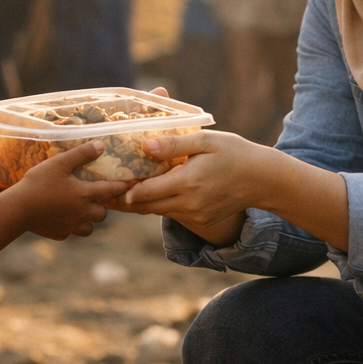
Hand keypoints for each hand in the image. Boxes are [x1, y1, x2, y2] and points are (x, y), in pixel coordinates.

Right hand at [7, 141, 128, 239]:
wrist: (18, 209)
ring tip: (81, 211)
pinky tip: (62, 219)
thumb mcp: (60, 163)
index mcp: (84, 194)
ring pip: (89, 228)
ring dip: (89, 220)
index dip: (121, 187)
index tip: (128, 185)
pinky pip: (71, 232)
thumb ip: (81, 154)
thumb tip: (101, 146)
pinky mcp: (59, 234)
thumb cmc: (38, 182)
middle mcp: (82, 213)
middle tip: (95, 199)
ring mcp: (70, 226)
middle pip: (102, 214)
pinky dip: (70, 227)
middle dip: (102, 207)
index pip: (110, 191)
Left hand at [118, 131, 268, 230]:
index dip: (121, 190)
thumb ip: (175, 144)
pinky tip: (147, 194)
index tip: (104, 182)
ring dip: (137, 204)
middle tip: (100, 192)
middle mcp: (188, 205)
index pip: (143, 193)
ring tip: (116, 193)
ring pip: (156, 212)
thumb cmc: (235, 153)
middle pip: (144, 208)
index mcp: (186, 183)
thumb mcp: (206, 141)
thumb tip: (145, 146)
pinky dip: (157, 205)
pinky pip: (171, 214)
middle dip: (122, 200)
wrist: (263, 180)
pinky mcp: (200, 221)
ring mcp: (194, 216)